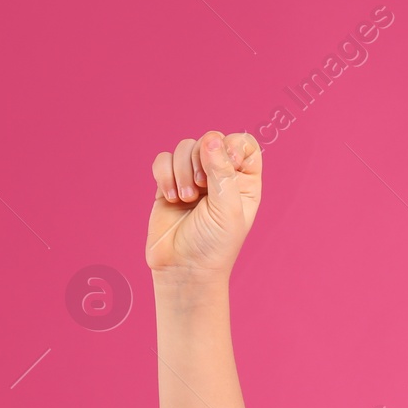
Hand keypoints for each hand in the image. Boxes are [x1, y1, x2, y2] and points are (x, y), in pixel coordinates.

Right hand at [146, 131, 261, 277]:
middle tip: (201, 188)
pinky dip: (164, 175)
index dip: (233, 145)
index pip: (243, 144)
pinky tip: (170, 198)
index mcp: (245, 181)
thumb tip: (211, 140)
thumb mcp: (227, 208)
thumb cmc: (214, 244)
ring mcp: (194, 178)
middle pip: (210, 140)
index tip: (228, 163)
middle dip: (201, 160)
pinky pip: (163, 160)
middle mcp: (221, 176)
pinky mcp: (169, 183)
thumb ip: (221, 172)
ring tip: (185, 199)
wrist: (183, 267)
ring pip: (184, 147)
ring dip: (182, 171)